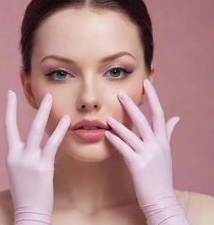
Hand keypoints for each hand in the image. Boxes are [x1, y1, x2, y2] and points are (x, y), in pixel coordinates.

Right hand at [5, 90, 69, 224]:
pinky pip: (52, 144)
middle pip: (25, 125)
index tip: (10, 94)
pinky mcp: (42, 166)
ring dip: (45, 113)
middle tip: (46, 95)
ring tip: (52, 99)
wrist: (29, 211)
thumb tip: (35, 141)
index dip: (9, 109)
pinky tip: (66, 120)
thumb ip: (25, 153)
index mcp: (12, 155)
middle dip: (37, 109)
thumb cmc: (27, 190)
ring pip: (35, 130)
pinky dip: (59, 130)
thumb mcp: (20, 169)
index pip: (8, 127)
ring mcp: (29, 160)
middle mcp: (18, 155)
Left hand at [105, 79, 190, 223]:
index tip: (146, 84)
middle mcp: (156, 145)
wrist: (161, 199)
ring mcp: (147, 155)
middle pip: (144, 120)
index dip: (153, 97)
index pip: (159, 114)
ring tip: (108, 117)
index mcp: (162, 140)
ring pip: (131, 135)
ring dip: (118, 125)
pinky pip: (124, 149)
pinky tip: (107, 134)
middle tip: (120, 94)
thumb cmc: (161, 174)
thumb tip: (176, 117)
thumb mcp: (166, 151)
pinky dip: (115, 140)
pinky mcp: (138, 166)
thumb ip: (168, 132)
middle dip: (131, 106)